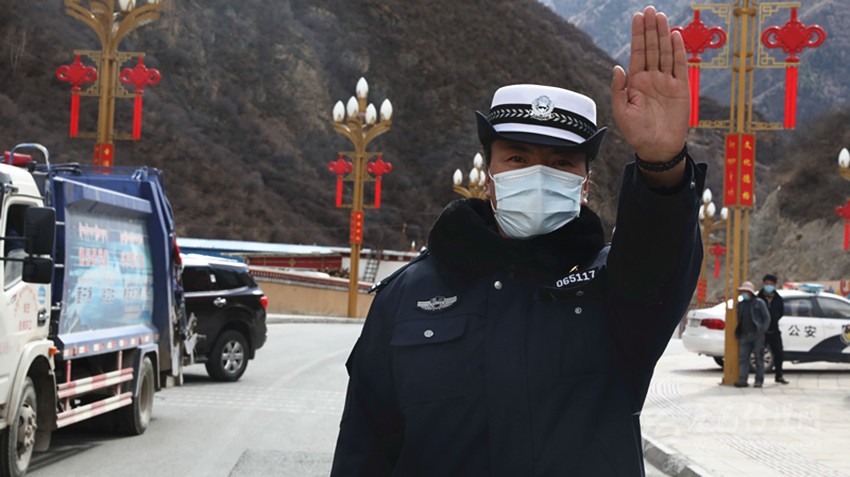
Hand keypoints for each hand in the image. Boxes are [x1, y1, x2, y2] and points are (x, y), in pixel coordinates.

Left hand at [611, 6, 688, 163]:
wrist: (657, 148)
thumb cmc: (637, 133)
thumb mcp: (621, 112)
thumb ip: (618, 90)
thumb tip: (617, 67)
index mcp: (636, 82)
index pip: (637, 53)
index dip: (638, 35)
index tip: (638, 17)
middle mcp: (651, 78)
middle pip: (652, 48)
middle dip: (650, 29)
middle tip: (650, 10)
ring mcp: (666, 82)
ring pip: (665, 53)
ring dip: (663, 35)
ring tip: (660, 17)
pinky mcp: (680, 88)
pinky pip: (680, 66)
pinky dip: (678, 51)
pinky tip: (675, 36)